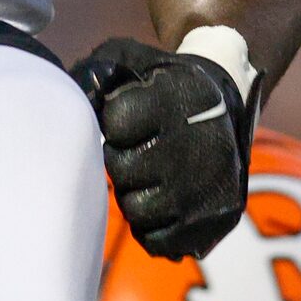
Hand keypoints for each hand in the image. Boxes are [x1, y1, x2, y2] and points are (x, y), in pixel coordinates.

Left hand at [72, 36, 258, 259]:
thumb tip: (73, 95)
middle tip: (135, 148)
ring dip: (134, 193)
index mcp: (178, 99)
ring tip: (148, 173)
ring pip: (136, 209)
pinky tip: (161, 198)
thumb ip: (98, 70)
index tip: (125, 118)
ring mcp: (209, 187)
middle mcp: (200, 145)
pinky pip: (158, 240)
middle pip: (123, 170)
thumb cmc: (165, 83)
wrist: (227, 105)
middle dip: (121, 160)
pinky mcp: (216, 220)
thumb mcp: (135, 60)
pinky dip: (151, 224)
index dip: (113, 122)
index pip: (116, 121)